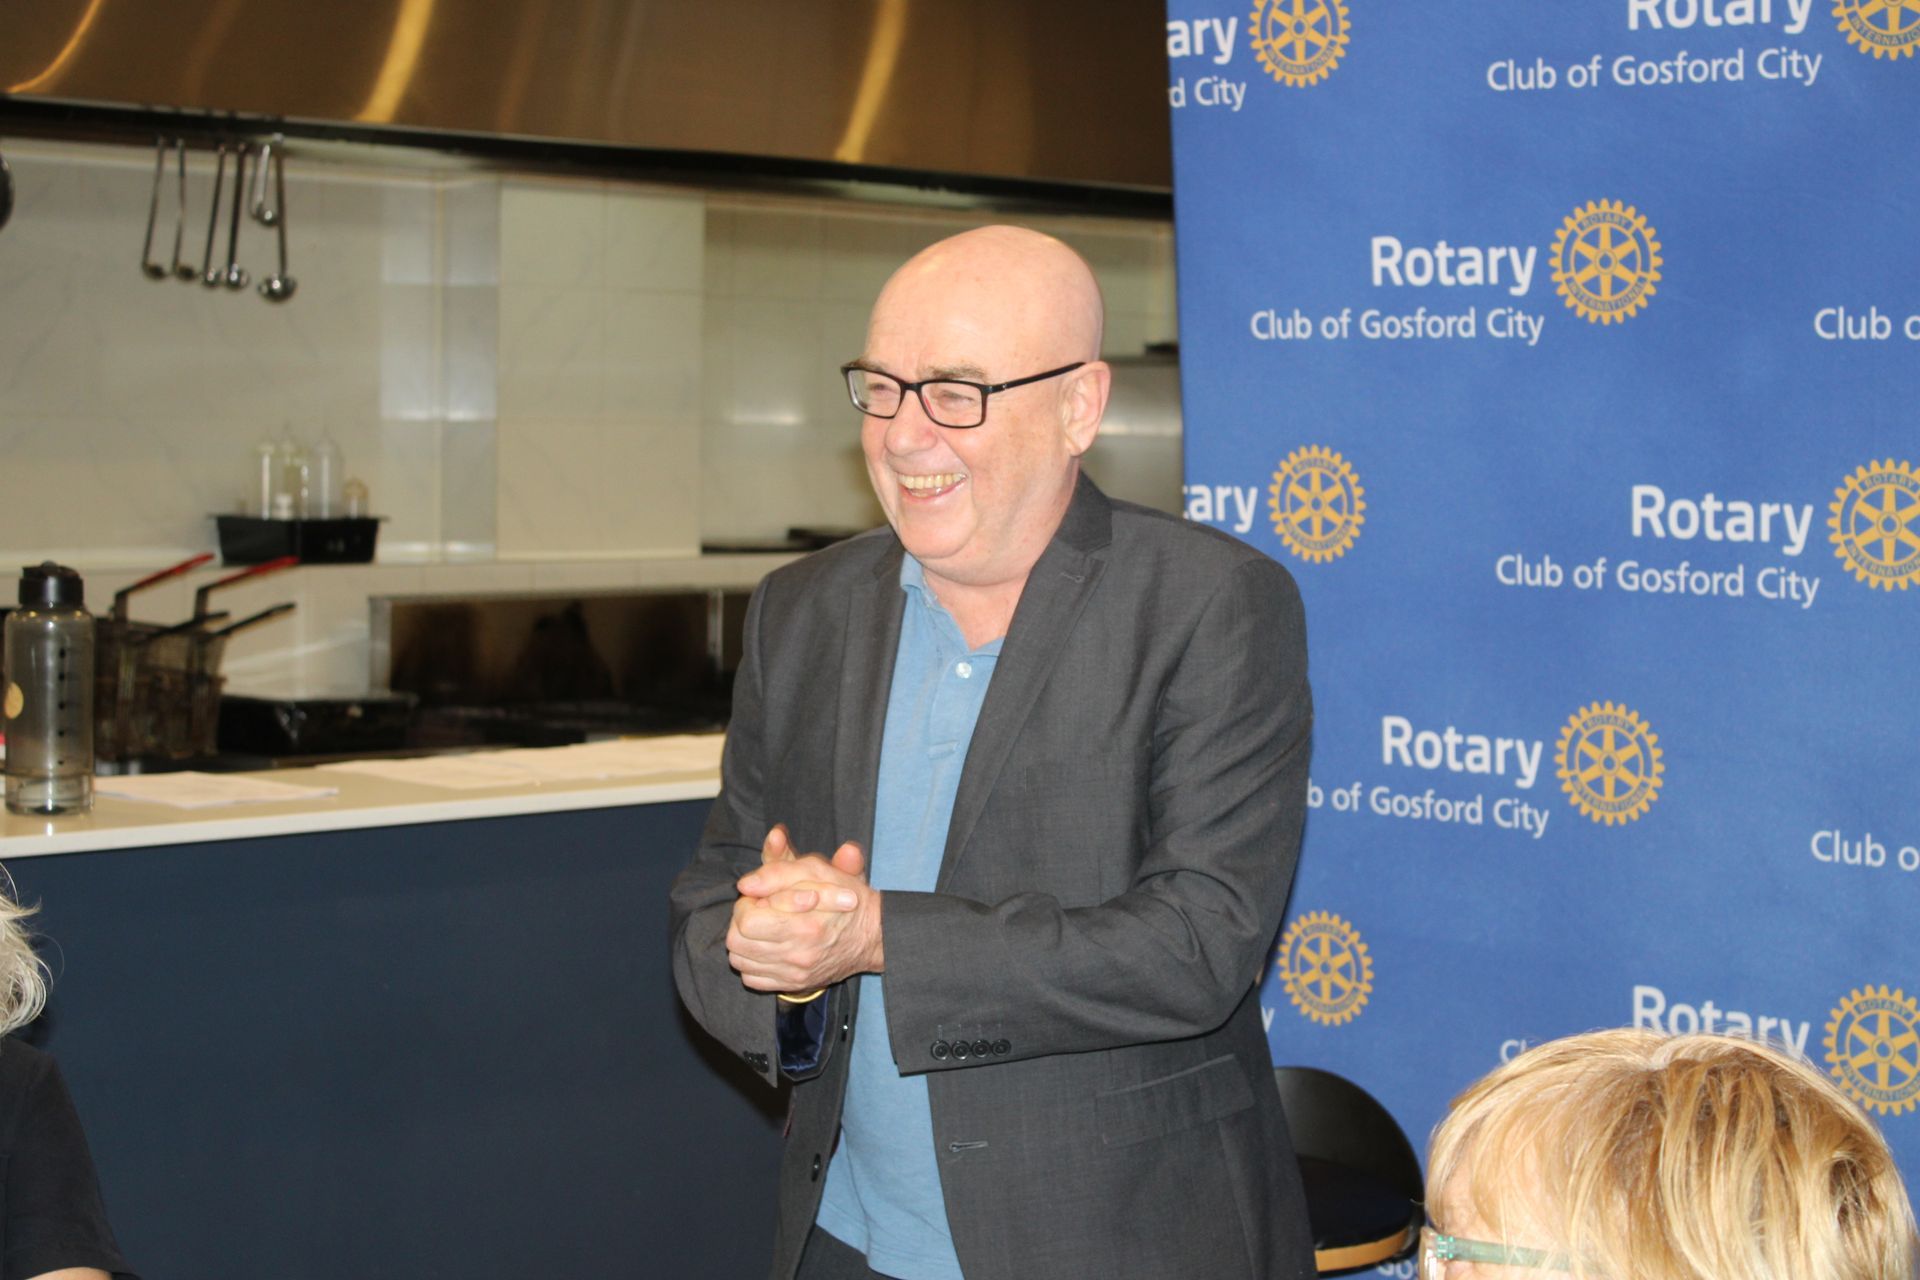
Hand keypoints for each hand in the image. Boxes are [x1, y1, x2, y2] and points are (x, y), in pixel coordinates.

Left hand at [727, 835, 882, 991]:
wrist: (873, 934)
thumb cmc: (845, 897)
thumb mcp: (816, 871)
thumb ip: (777, 872)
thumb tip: (744, 885)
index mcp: (804, 926)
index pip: (746, 921)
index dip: (747, 903)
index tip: (761, 897)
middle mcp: (797, 955)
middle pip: (737, 942)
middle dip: (742, 922)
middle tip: (760, 910)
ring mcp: (795, 974)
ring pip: (741, 961)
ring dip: (745, 941)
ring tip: (764, 927)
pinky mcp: (794, 984)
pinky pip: (752, 979)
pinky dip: (752, 962)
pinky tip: (767, 946)